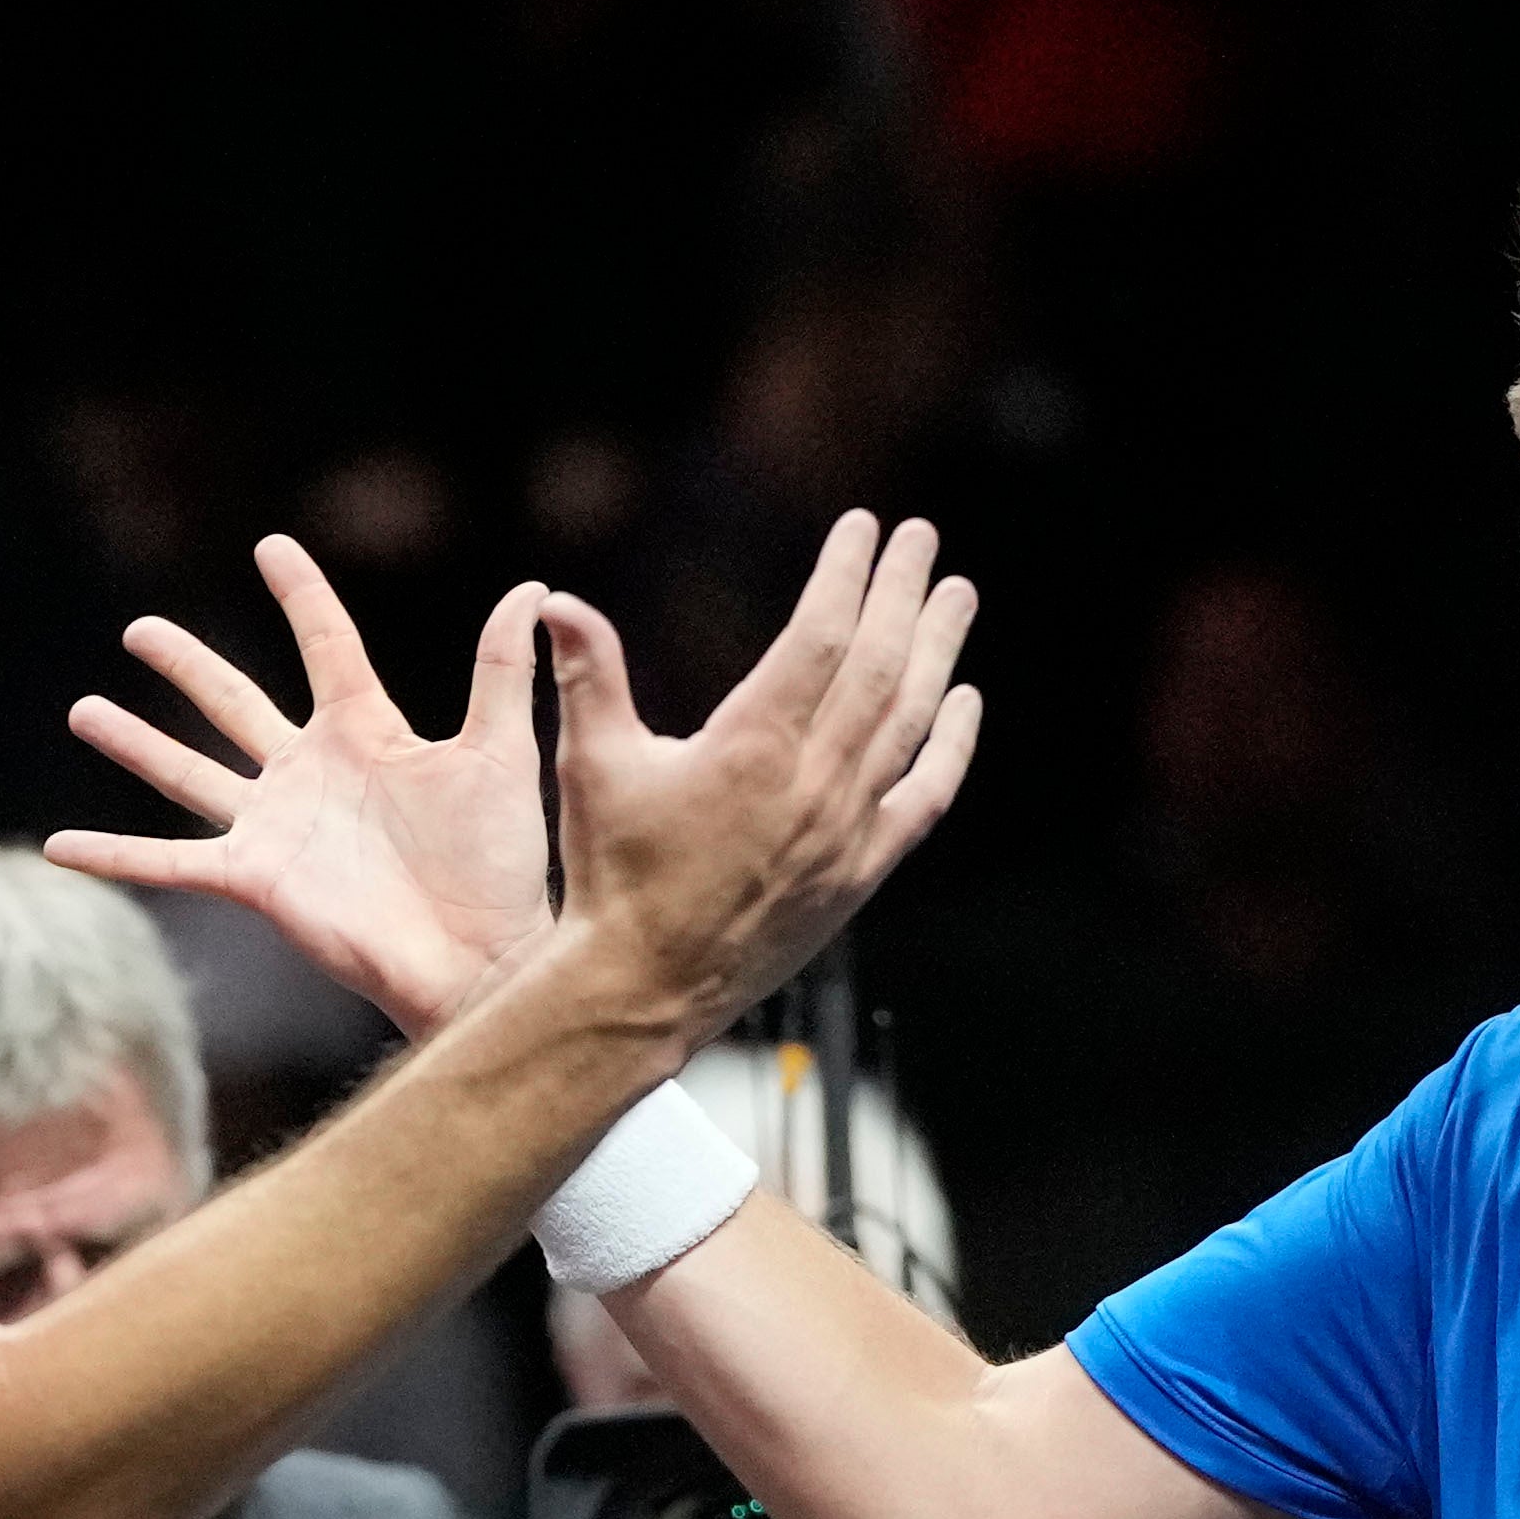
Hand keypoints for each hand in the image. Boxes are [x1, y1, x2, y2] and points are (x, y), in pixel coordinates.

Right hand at [46, 544, 555, 1035]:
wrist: (479, 955)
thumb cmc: (498, 864)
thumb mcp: (499, 753)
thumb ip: (503, 672)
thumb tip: (535, 591)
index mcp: (367, 732)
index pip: (327, 644)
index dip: (300, 594)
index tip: (270, 546)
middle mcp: (310, 772)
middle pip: (234, 702)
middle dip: (186, 666)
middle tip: (140, 629)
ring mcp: (276, 826)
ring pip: (188, 772)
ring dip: (135, 743)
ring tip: (81, 709)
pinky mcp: (254, 878)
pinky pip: (169, 862)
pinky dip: (113, 854)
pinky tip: (58, 845)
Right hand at [538, 509, 981, 1046]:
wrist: (642, 989)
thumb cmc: (610, 878)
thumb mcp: (590, 767)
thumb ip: (587, 677)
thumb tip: (556, 601)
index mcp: (751, 748)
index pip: (822, 636)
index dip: (847, 575)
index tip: (864, 529)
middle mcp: (813, 785)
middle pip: (880, 666)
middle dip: (903, 594)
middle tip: (921, 539)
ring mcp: (846, 831)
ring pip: (911, 722)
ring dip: (938, 651)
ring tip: (956, 595)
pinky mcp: (860, 873)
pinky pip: (924, 797)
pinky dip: (951, 746)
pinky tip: (964, 702)